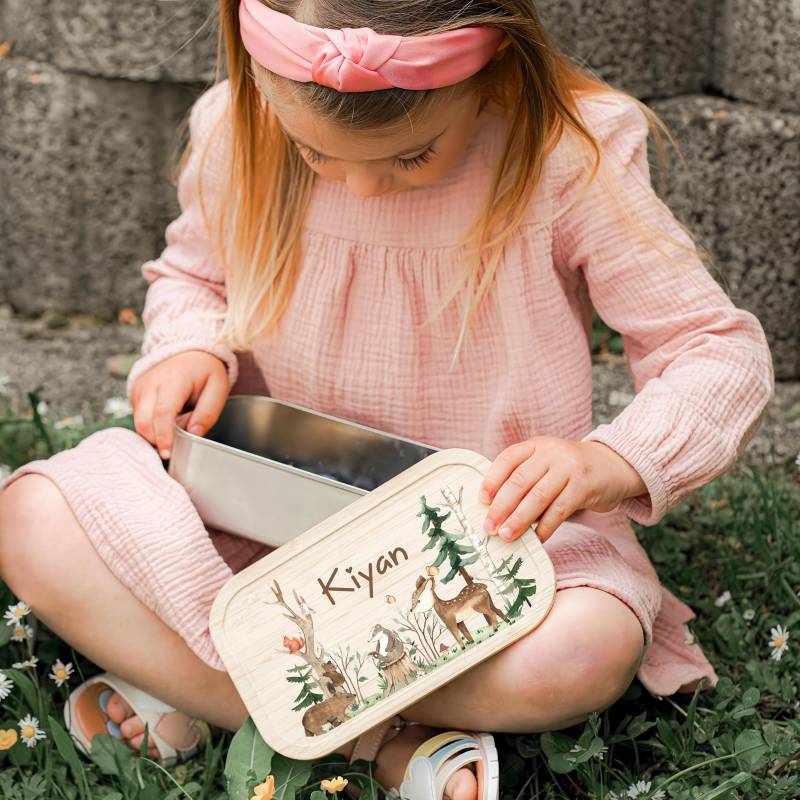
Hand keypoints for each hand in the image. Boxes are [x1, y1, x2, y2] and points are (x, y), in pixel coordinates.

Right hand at [130, 350, 229, 459]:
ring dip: (156, 434)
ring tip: (177, 426)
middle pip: (144, 422)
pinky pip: (140, 419)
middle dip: (157, 441)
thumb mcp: (218, 388)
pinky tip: (168, 421)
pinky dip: (152, 427)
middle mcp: (150, 383)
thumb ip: (208, 413)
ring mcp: (139, 389)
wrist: (187, 352)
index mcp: (173, 379)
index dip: (164, 436)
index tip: (167, 453)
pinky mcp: (134, 396)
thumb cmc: (204, 371)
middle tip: (175, 449)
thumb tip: (194, 435)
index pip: (163, 412)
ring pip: (140, 423)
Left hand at [479, 437, 646, 542]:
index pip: (507, 459)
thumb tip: (495, 509)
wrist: (614, 465)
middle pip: (520, 481)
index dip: (492, 480)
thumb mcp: (546, 463)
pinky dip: (545, 527)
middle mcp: (551, 453)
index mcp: (536, 445)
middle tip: (489, 527)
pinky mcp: (584, 486)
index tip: (481, 501)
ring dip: (519, 520)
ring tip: (507, 536)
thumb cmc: (570, 470)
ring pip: (538, 497)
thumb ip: (525, 477)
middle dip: (501, 507)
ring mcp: (569, 468)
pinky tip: (536, 538)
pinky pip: (560, 510)